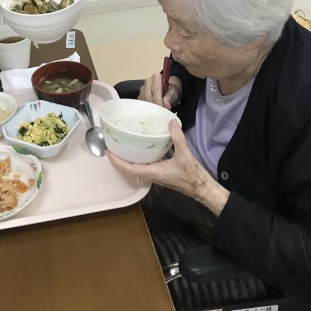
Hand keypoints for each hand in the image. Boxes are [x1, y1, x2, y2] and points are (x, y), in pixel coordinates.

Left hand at [106, 120, 228, 215]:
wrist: (201, 188)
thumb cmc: (192, 175)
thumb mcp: (184, 154)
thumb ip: (177, 137)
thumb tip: (171, 121)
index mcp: (154, 172)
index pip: (130, 169)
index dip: (118, 162)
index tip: (109, 153)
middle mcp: (152, 175)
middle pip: (129, 170)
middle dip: (119, 161)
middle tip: (111, 148)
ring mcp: (156, 175)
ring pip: (136, 169)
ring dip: (127, 161)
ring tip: (121, 148)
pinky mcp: (161, 173)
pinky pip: (145, 166)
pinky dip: (138, 159)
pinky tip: (141, 150)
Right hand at [138, 72, 181, 108]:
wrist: (169, 89)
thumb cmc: (171, 90)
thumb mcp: (174, 93)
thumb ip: (170, 98)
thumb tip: (166, 105)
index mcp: (157, 77)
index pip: (155, 88)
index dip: (158, 99)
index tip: (161, 107)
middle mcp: (148, 81)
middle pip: (147, 94)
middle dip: (153, 104)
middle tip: (158, 112)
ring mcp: (143, 87)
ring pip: (143, 98)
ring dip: (148, 106)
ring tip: (155, 113)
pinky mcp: (140, 94)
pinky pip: (141, 101)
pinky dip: (145, 107)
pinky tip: (150, 111)